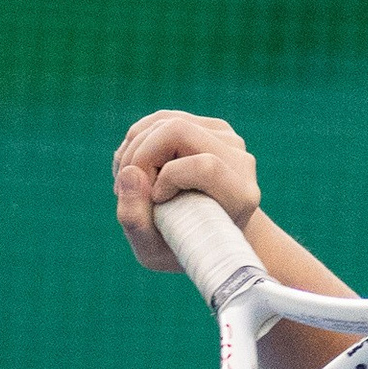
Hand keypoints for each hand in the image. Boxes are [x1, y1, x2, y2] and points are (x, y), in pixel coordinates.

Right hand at [113, 112, 260, 272]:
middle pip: (177, 131)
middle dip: (139, 155)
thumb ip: (135, 221)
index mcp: (240, 196)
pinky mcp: (209, 126)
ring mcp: (227, 138)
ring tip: (129, 180)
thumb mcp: (151, 250)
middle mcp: (240, 161)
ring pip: (164, 121)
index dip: (169, 177)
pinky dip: (137, 140)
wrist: (205, 234)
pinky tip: (134, 167)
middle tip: (127, 186)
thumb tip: (130, 172)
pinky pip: (161, 118)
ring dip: (133, 148)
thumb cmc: (179, 246)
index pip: (205, 166)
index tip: (156, 200)